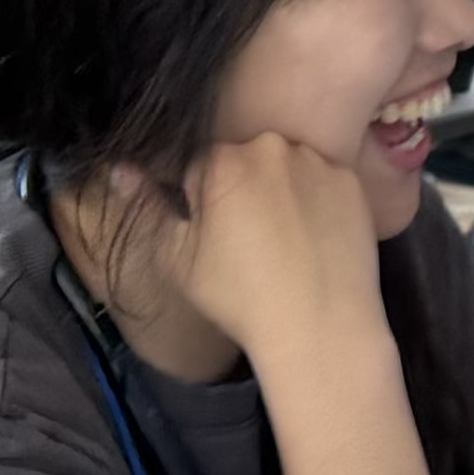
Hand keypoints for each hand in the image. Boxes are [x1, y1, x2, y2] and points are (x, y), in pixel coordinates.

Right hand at [168, 129, 382, 373]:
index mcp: (222, 161)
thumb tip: (121, 168)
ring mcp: (318, 162)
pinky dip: (316, 203)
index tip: (212, 236)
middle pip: (244, 161)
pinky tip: (315, 241)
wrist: (320, 327)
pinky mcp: (352, 183)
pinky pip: (323, 183)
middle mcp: (271, 148)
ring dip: (279, 193)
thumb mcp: (177, 259)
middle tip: (250, 243)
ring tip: (286, 244)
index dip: (199, 202)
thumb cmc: (239, 298)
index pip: (197, 166)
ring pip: (285, 169)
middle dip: (240, 191)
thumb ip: (148, 206)